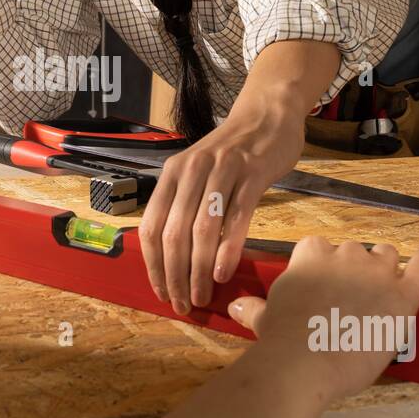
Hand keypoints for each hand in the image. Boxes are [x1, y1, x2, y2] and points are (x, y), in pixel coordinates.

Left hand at [138, 110, 304, 313]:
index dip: (153, 265)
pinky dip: (227, 248)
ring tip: (202, 295)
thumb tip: (174, 258)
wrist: (267, 114)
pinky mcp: (252, 173)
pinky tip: (223, 271)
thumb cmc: (232, 152)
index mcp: (172, 174)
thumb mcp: (197, 172)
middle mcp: (191, 171)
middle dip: (175, 275)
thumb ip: (185, 206)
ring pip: (202, 229)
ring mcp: (222, 170)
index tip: (162, 291)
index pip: (151, 227)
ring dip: (199, 269)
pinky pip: (236, 217)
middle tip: (183, 303)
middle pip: (173, 233)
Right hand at [228, 236, 418, 400]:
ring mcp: (376, 272)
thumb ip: (255, 308)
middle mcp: (345, 255)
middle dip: (356, 271)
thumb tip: (237, 306)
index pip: (320, 248)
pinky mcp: (403, 294)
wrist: (304, 363)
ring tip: (379, 299)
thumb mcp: (264, 319)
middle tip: (350, 302)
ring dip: (385, 271)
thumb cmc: (282, 342)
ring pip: (387, 255)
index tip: (323, 288)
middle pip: (356, 251)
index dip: (324, 268)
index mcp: (311, 255)